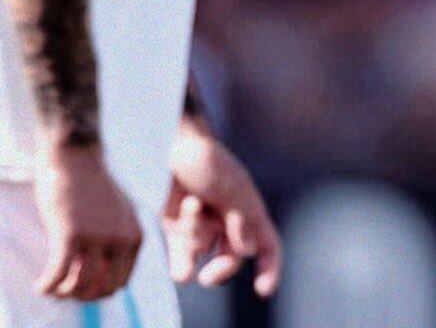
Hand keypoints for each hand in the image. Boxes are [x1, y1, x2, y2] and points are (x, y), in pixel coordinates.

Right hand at [32, 141, 141, 302]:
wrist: (75, 155)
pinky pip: (57, 276)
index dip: (98, 291)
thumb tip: (106, 282)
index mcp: (134, 234)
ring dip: (62, 293)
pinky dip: (47, 286)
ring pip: (79, 287)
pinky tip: (40, 285)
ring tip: (51, 286)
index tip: (80, 286)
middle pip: (101, 290)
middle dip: (81, 296)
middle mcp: (120, 238)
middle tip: (64, 289)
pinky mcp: (71, 233)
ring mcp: (96, 236)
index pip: (120, 283)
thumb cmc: (91, 186)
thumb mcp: (116, 215)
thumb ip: (117, 242)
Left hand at [162, 120, 282, 296]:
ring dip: (195, 237)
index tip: (263, 289)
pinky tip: (182, 267)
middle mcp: (227, 220)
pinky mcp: (177, 231)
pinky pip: (183, 260)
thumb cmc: (203, 159)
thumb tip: (249, 249)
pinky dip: (182, 264)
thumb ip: (242, 218)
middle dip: (223, 267)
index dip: (270, 266)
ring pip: (205, 254)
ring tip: (188, 207)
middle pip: (234, 257)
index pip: (266, 242)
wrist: (166, 146)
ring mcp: (202, 226)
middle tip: (209, 277)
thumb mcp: (229, 185)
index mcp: (248, 207)